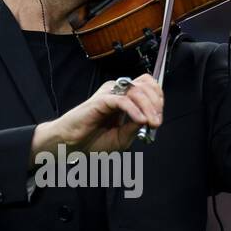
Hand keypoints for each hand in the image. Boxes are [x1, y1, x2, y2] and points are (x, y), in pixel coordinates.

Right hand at [29, 74, 163, 164]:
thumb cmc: (92, 140)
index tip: (158, 119)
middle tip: (156, 122)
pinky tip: (140, 120)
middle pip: (145, 85)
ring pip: (136, 91)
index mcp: (123, 97)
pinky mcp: (101, 100)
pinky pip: (123, 101)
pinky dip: (134, 110)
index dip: (158, 99)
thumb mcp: (122, 137)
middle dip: (156, 103)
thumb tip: (149, 118)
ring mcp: (109, 94)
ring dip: (148, 107)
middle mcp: (117, 91)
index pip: (147, 87)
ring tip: (150, 122)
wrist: (72, 145)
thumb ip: (135, 127)